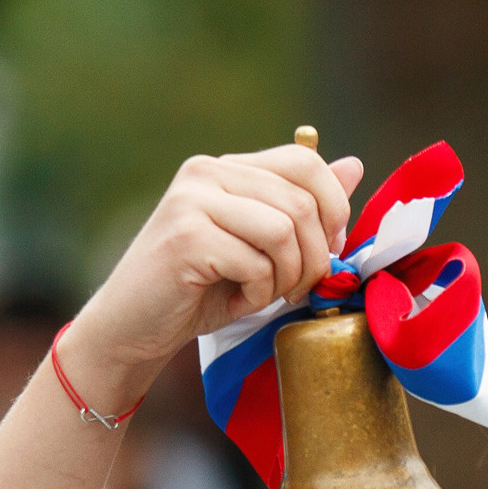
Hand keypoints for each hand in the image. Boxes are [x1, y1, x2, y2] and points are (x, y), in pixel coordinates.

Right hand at [60, 141, 367, 404]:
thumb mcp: (261, 247)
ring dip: (286, 278)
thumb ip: (303, 207)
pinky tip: (236, 301)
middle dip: (314, 258)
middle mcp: (207, 171)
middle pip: (302, 203)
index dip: (334, 209)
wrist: (133, 326)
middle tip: (295, 289)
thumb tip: (354, 165)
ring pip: (284, 232)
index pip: (306, 162)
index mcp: (228, 167)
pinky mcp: (186, 237)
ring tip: (263, 294)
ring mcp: (193, 200)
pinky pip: (256, 263)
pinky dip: (257, 294)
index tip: (327, 251)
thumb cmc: (201, 290)